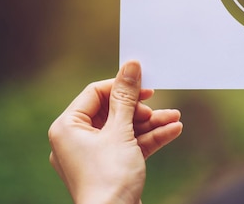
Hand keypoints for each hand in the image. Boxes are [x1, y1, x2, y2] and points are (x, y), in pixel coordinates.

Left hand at [48, 61, 182, 203]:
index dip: (122, 87)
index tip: (146, 85)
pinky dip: (150, 138)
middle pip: (113, 111)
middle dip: (142, 109)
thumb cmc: (109, 177)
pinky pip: (130, 145)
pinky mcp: (110, 167)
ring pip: (125, 129)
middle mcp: (76, 140)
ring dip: (152, 123)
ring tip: (176, 118)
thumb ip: (126, 96)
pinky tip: (173, 130)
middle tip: (160, 108)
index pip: (95, 93)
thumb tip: (131, 65)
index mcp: (68, 127)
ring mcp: (93, 155)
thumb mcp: (121, 130)